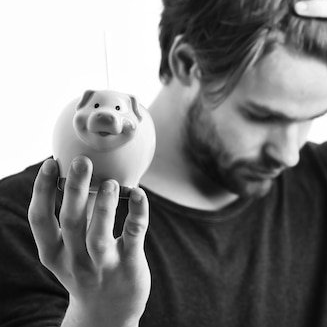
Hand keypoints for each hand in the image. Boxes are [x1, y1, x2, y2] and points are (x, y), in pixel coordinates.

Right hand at [28, 157, 149, 326]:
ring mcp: (103, 265)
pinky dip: (137, 212)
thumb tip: (78, 175)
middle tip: (81, 161)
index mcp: (54, 254)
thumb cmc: (88, 270)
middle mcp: (75, 260)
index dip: (42, 191)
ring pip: (98, 234)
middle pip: (70, 222)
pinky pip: (133, 235)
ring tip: (109, 181)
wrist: (107, 313)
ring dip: (103, 206)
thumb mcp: (68, 253)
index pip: (40, 220)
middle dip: (73, 190)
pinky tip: (139, 193)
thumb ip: (71, 221)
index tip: (51, 163)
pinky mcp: (129, 266)